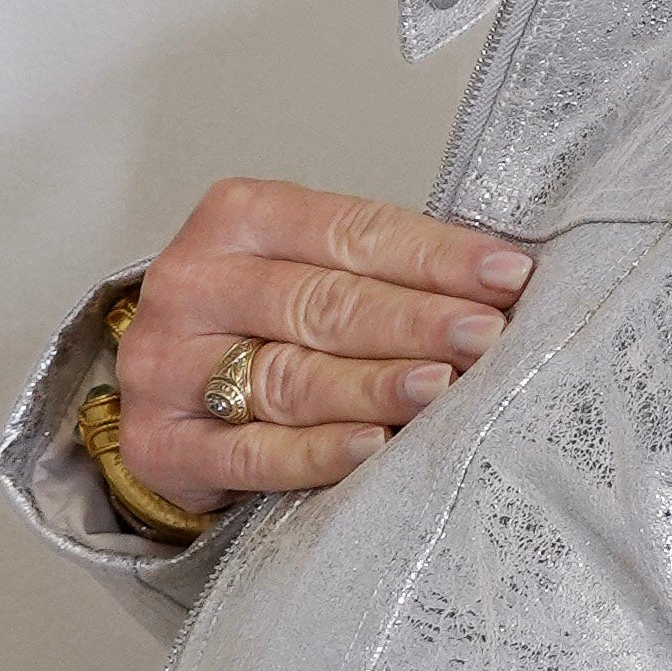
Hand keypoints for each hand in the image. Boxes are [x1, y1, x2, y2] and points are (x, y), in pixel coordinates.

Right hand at [120, 182, 533, 509]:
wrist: (165, 391)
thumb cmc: (257, 322)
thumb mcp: (306, 268)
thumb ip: (383, 271)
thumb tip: (502, 284)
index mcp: (237, 219)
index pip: (348, 230)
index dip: (433, 256)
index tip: (508, 275)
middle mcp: (193, 285)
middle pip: (319, 302)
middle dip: (414, 320)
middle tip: (486, 335)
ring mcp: (169, 367)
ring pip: (288, 377)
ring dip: (375, 384)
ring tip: (444, 386)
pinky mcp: (164, 444)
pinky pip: (252, 451)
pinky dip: (318, 450)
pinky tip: (375, 445)